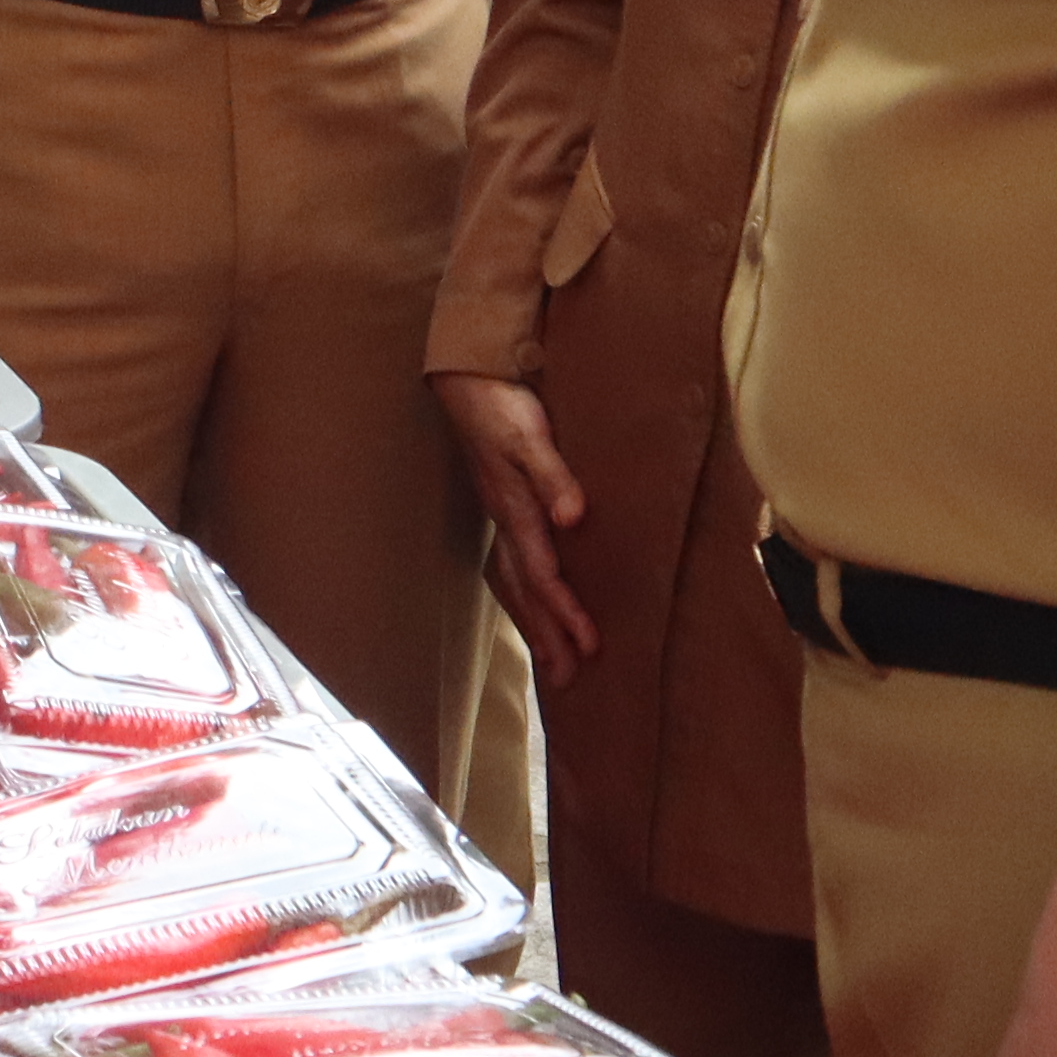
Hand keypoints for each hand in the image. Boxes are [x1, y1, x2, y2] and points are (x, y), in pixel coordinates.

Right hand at [432, 372, 597, 687]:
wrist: (467, 377)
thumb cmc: (502, 404)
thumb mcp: (529, 434)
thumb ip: (552, 475)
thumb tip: (574, 518)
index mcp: (514, 509)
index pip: (543, 574)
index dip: (565, 611)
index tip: (590, 646)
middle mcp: (505, 521)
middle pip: (525, 591)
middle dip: (546, 636)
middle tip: (568, 679)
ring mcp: (499, 516)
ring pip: (513, 582)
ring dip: (533, 622)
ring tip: (552, 659)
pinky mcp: (501, 506)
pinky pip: (510, 563)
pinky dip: (521, 593)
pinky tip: (530, 604)